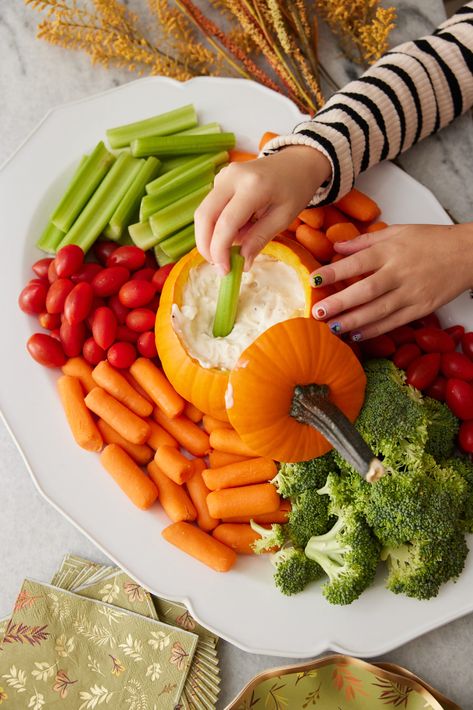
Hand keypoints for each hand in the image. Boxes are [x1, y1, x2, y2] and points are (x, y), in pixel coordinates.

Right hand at [194, 145, 330, 273]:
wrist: (297, 162)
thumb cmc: (295, 189)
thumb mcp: (283, 218)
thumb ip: (259, 238)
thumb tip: (241, 263)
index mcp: (253, 185)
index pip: (226, 223)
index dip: (220, 250)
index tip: (225, 271)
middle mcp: (232, 177)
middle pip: (205, 216)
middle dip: (206, 245)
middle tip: (218, 265)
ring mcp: (223, 175)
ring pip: (204, 212)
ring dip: (210, 237)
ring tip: (230, 249)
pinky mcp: (220, 179)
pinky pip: (211, 207)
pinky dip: (217, 226)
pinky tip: (236, 232)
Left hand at [310, 223, 472, 339]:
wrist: (467, 254)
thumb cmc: (431, 240)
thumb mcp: (397, 232)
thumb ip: (365, 241)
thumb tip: (337, 247)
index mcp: (391, 251)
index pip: (358, 262)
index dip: (335, 272)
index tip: (315, 279)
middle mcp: (400, 273)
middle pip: (365, 290)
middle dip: (339, 303)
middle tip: (317, 311)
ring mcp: (412, 293)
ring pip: (378, 311)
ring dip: (353, 321)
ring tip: (332, 327)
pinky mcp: (422, 309)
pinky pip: (394, 322)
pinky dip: (375, 330)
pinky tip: (357, 334)